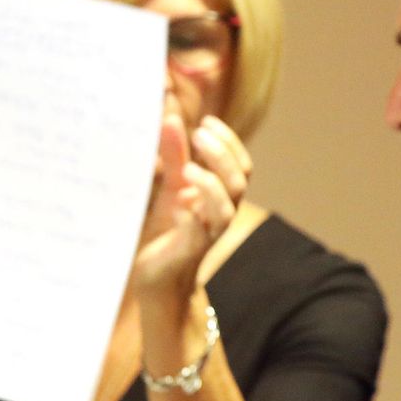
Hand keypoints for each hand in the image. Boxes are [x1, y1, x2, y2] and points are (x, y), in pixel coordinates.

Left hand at [131, 103, 250, 302]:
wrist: (159, 281)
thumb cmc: (166, 232)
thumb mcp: (170, 188)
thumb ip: (174, 157)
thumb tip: (172, 118)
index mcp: (221, 197)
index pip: (240, 165)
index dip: (229, 142)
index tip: (206, 122)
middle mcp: (220, 215)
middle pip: (240, 181)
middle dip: (222, 155)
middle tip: (198, 134)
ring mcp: (207, 234)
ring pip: (228, 207)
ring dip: (212, 183)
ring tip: (189, 169)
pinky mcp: (189, 251)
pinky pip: (200, 232)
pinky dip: (192, 214)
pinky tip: (180, 202)